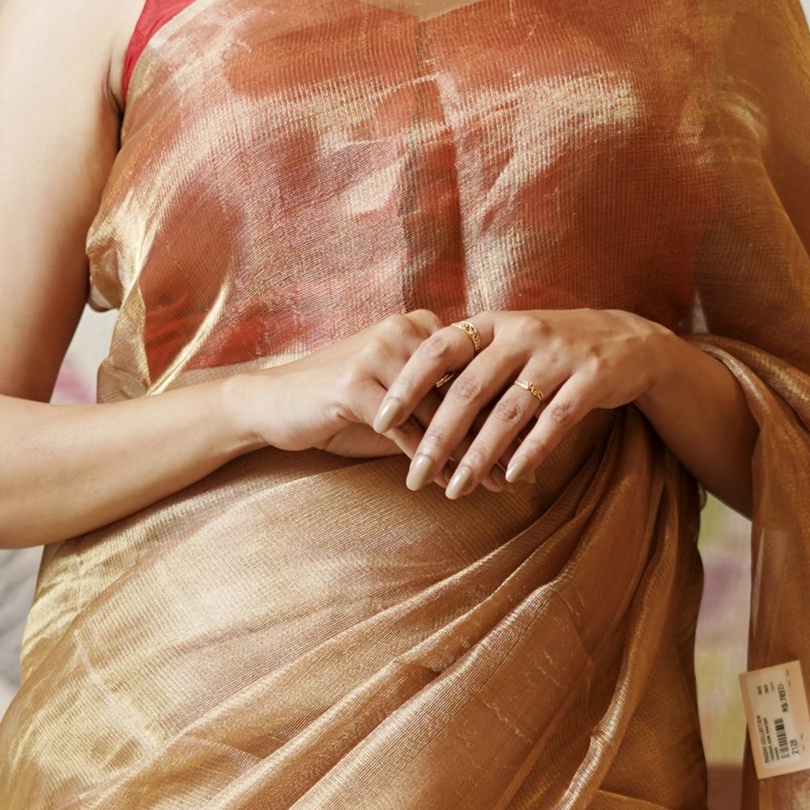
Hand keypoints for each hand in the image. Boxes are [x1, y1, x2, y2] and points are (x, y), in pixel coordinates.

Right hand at [234, 311, 511, 491]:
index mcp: (420, 325)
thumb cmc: (343, 404)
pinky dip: (427, 460)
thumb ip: (442, 406)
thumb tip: (500, 435)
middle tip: (521, 471)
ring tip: (491, 484)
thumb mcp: (400, 400)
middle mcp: (403, 329)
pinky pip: (403, 430)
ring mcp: (377, 353)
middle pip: (461, 390)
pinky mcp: (354, 383)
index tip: (534, 443)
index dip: (504, 409)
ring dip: (466, 454)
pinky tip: (445, 484)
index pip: (474, 369)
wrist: (274, 402)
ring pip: (437, 413)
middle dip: (493, 434)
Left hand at [371, 308, 665, 496]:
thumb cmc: (549, 351)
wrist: (626, 341)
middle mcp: (522, 334)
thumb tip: (411, 405)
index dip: (407, 384)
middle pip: (468, 390)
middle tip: (413, 476)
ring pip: (508, 413)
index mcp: (493, 324)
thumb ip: (467, 367)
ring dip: (479, 456)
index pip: (438, 349)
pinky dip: (530, 452)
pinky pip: (555, 422)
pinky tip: (510, 478)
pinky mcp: (591, 379)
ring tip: (455, 489)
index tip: (380, 420)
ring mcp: (558, 356)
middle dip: (437, 437)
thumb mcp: (507, 343)